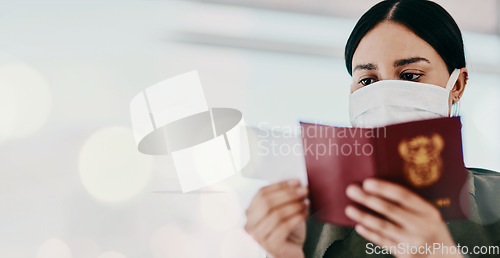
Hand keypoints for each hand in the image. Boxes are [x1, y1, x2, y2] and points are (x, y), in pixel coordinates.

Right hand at [244, 179, 308, 257]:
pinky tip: (305, 214)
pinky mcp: (271, 245)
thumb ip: (282, 197)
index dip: (279, 185)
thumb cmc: (286, 231)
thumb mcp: (282, 211)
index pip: (261, 194)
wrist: (290, 253)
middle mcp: (250, 225)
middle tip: (304, 190)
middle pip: (267, 203)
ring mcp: (259, 236)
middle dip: (288, 194)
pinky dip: (297, 218)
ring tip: (306, 203)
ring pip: (276, 214)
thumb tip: (295, 183)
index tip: (296, 181)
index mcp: (250, 213)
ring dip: (294, 205)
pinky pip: (284, 227)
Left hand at [345, 178, 461, 257]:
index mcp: (429, 212)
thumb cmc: (432, 231)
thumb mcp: (430, 215)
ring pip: (383, 227)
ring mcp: (413, 242)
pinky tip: (358, 226)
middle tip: (351, 190)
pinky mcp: (405, 254)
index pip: (404, 196)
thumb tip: (381, 187)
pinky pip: (383, 241)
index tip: (367, 182)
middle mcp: (422, 226)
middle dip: (368, 199)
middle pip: (390, 210)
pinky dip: (369, 233)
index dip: (384, 189)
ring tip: (349, 208)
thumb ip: (412, 204)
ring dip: (363, 216)